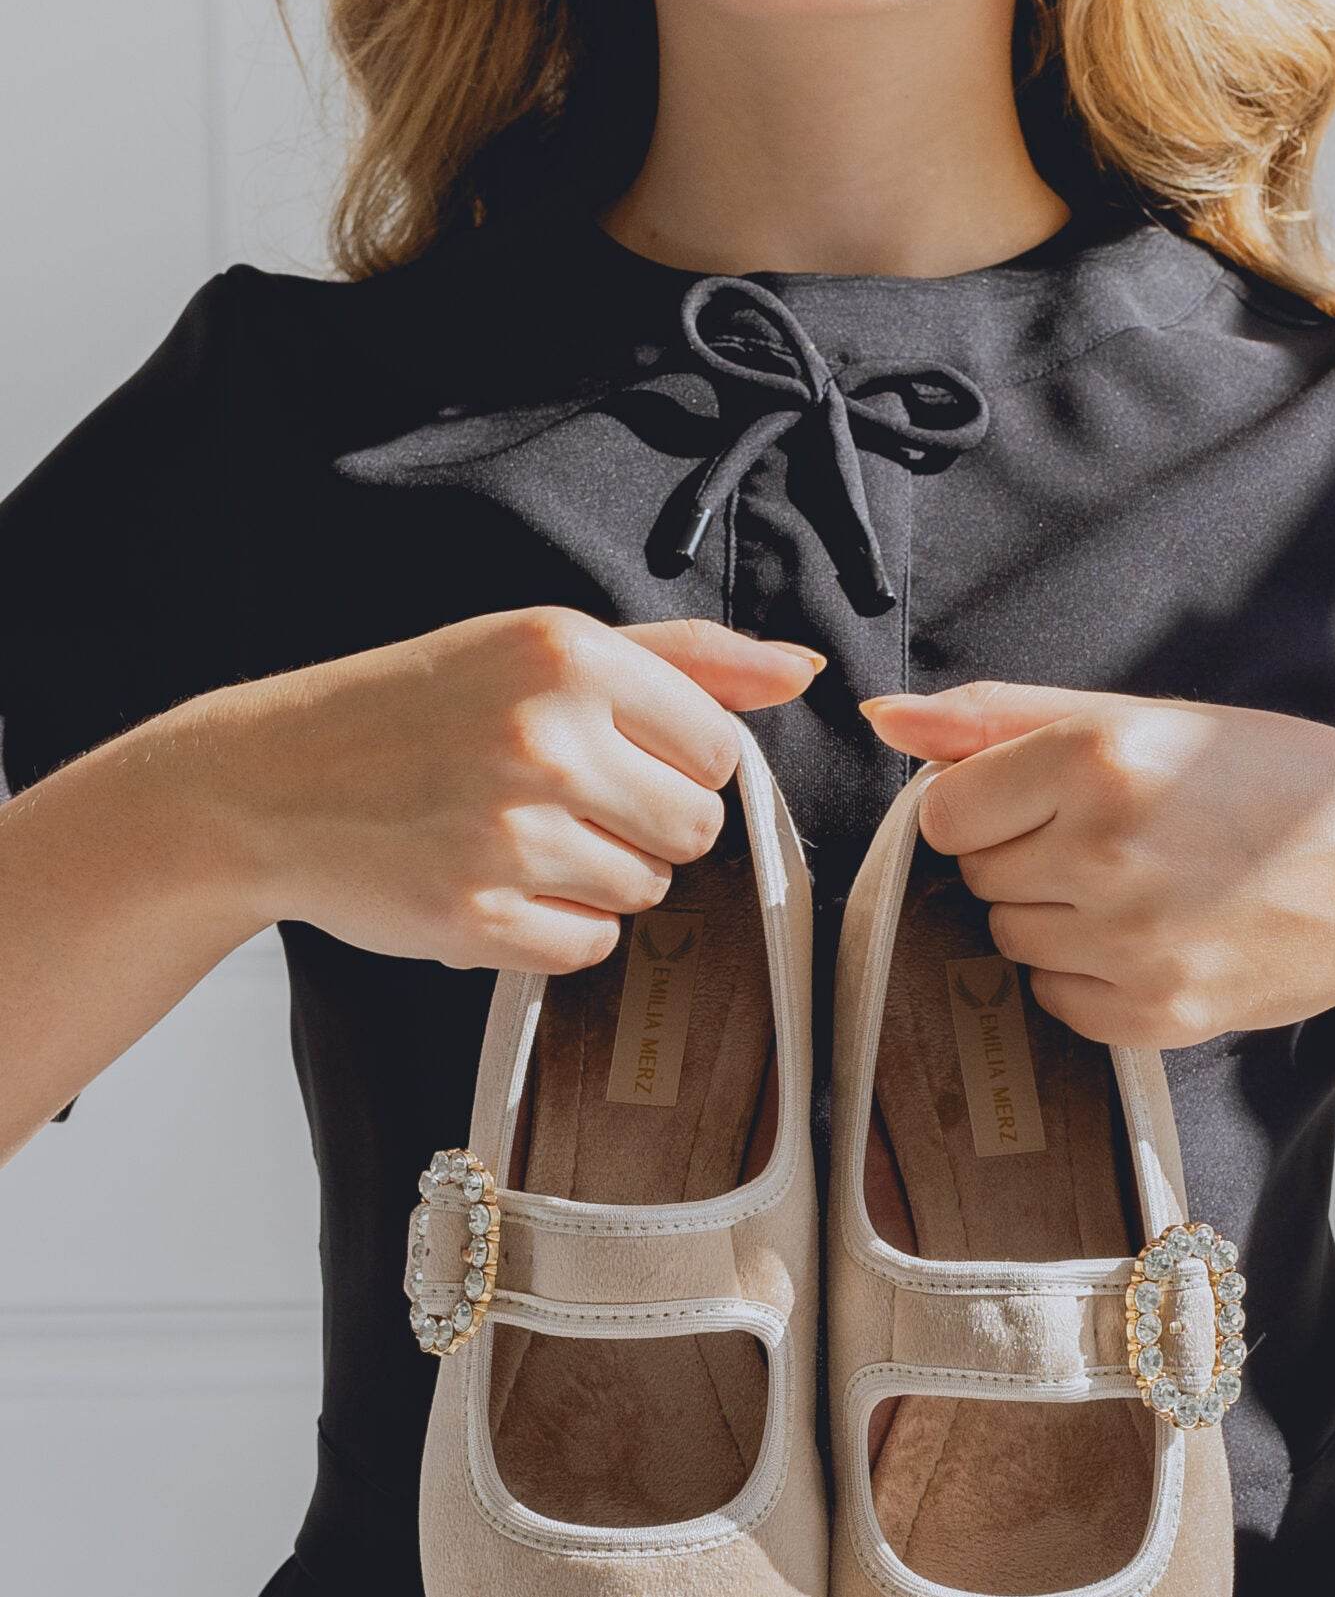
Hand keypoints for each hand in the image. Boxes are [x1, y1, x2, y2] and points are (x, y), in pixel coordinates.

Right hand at [186, 608, 822, 971]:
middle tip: (565, 803)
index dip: (678, 764)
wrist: (271, 781)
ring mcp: (509, 834)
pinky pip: (589, 947)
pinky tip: (496, 884)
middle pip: (696, 829)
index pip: (720, 748)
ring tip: (519, 839)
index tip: (616, 757)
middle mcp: (542, 738)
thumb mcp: (539, 649)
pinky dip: (555, 930)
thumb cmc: (418, 710)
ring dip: (599, 878)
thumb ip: (683, 659)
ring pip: (646, 892)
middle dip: (647, 826)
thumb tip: (802, 672)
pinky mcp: (478, 917)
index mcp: (565, 654)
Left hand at [861, 679, 1334, 1045]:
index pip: (944, 810)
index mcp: (1100, 757)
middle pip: (976, 875)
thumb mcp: (1149, 718)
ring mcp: (1130, 942)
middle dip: (1025, 856)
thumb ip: (1003, 716)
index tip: (1048, 797)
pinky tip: (1157, 938)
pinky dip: (1088, 976)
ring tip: (1144, 886)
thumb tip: (886, 718)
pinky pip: (1056, 999)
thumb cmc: (1276, 782)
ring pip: (1009, 939)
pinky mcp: (1155, 1013)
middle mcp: (1106, 850)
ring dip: (1053, 916)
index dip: (986, 804)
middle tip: (1120, 839)